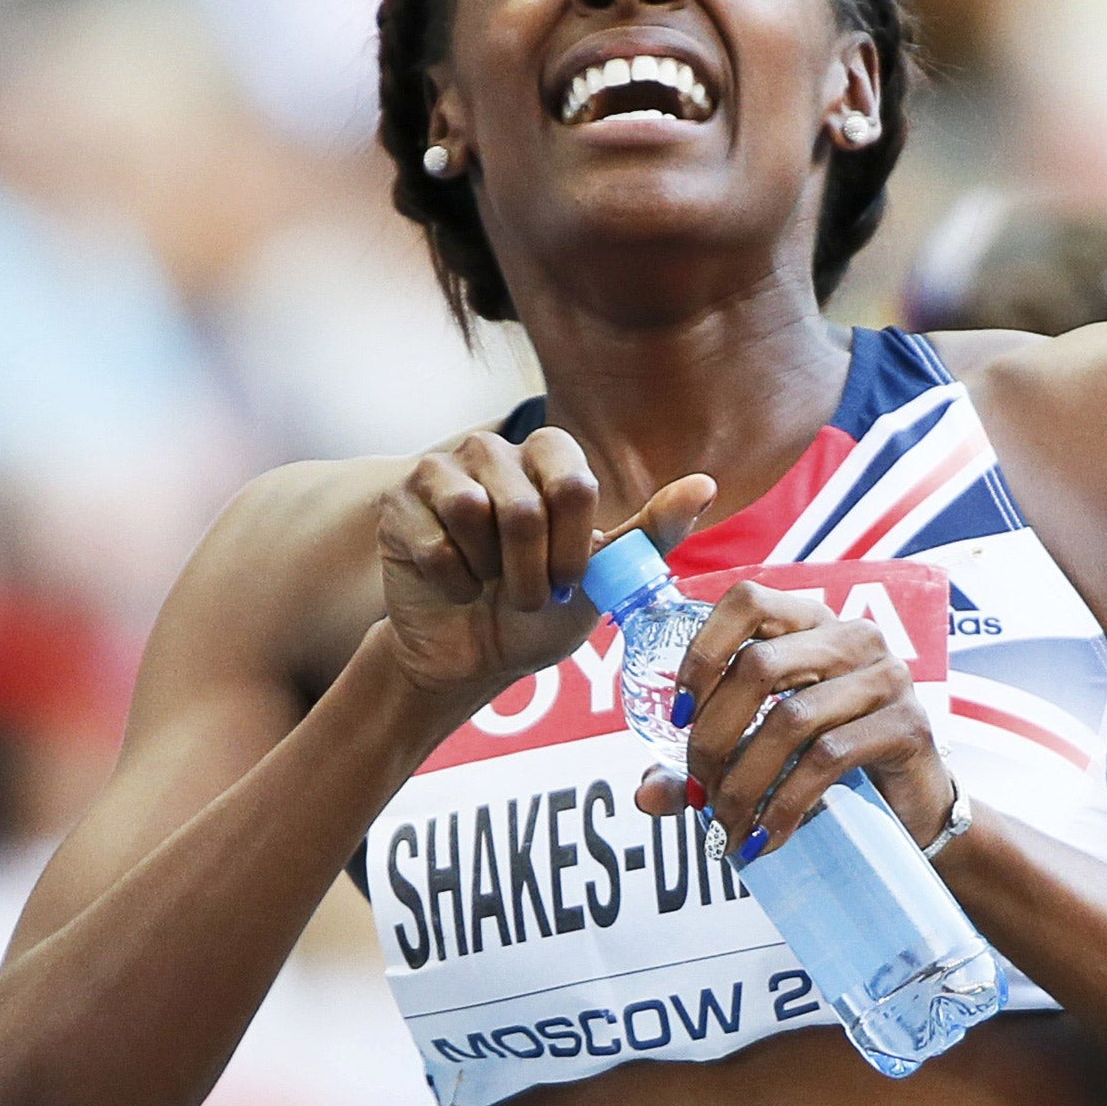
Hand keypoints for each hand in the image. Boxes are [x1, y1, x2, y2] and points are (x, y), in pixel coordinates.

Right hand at [377, 427, 713, 713]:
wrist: (471, 655)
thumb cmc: (541, 610)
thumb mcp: (605, 577)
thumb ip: (652, 531)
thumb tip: (707, 483)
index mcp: (547, 455)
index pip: (572, 482)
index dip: (573, 547)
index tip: (569, 580)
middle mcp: (492, 450)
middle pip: (524, 505)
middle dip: (532, 572)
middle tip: (526, 593)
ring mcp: (439, 471)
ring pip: (472, 513)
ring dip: (490, 575)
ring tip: (489, 585)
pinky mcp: (399, 504)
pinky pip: (433, 544)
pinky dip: (452, 584)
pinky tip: (452, 586)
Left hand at [633, 582, 952, 860]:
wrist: (912, 807)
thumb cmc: (829, 766)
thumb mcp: (762, 755)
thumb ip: (705, 767)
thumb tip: (645, 797)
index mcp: (810, 621)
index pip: (746, 601)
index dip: (701, 652)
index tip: (677, 715)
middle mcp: (852, 635)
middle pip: (758, 665)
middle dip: (713, 737)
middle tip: (700, 790)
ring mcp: (886, 675)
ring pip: (790, 718)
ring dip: (744, 782)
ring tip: (725, 827)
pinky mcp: (907, 725)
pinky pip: (828, 759)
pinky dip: (784, 805)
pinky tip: (766, 837)